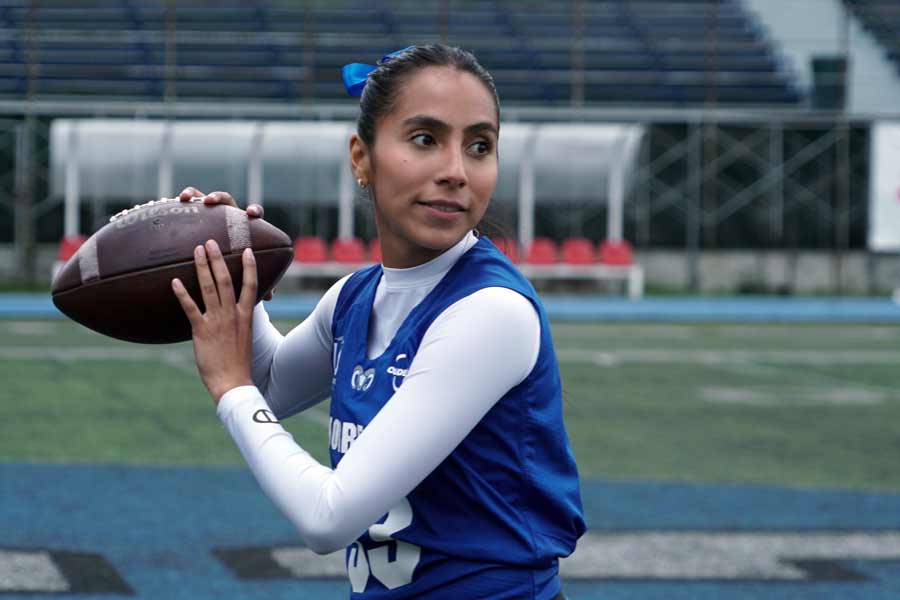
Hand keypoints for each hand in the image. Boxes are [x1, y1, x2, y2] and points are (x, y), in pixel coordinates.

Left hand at [172, 239, 256, 404]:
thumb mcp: (244, 338)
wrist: (232, 382)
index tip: (246, 251)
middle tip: (211, 242)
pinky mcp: (201, 330)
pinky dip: (182, 294)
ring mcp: (216, 321)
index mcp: (245, 316)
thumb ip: (239, 322)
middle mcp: (232, 314)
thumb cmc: (238, 363)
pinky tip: (174, 281)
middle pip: (226, 280)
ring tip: (196, 251)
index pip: (250, 286)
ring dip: (202, 267)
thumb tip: (235, 313)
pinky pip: (190, 307)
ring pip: (209, 288)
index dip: (249, 267)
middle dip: (218, 259)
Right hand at [177, 187, 273, 299]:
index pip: (254, 213)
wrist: (220, 258)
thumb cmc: (236, 266)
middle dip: (219, 198)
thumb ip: (256, 279)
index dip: (254, 211)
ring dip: (197, 194)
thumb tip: (269, 296)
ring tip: (185, 198)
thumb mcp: (245, 274)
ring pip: (206, 196)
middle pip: (227, 200)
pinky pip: (190, 202)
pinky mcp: (197, 213)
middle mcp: (228, 215)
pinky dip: (184, 199)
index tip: (251, 214)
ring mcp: (212, 211)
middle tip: (209, 202)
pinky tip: (174, 201)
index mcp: (245, 226)